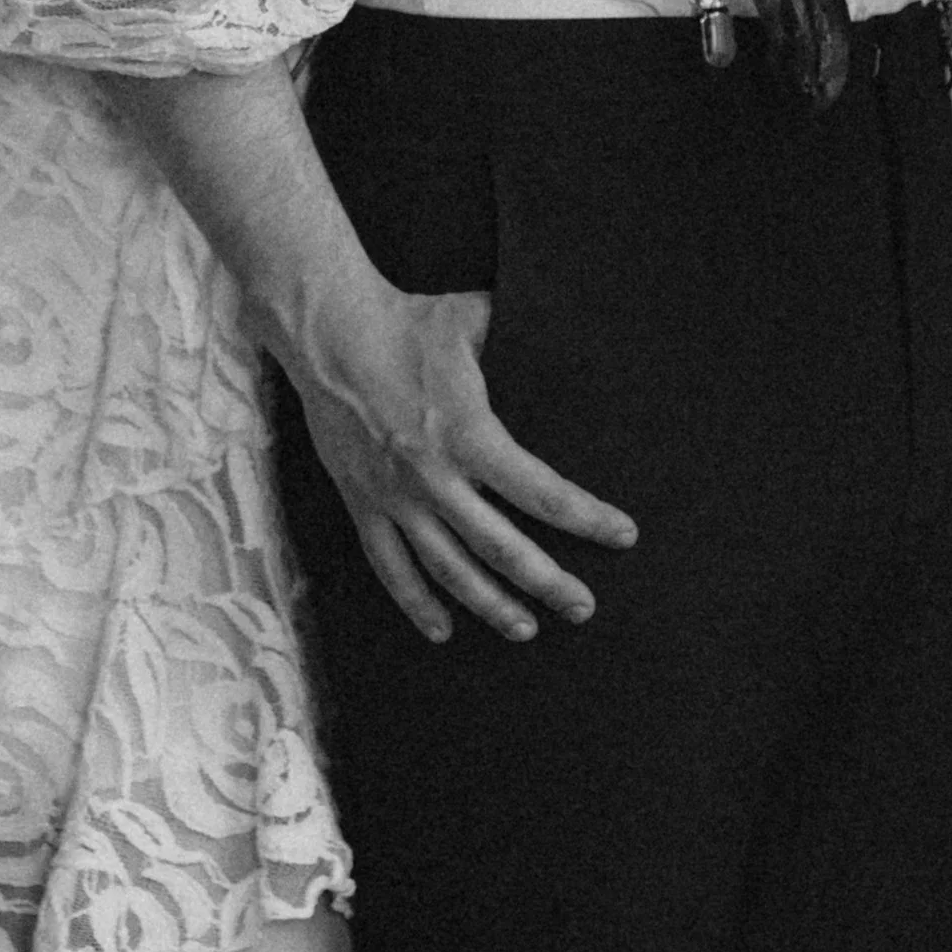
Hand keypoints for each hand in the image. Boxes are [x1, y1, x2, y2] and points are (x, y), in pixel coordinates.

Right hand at [280, 267, 637, 644]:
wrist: (328, 332)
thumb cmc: (407, 321)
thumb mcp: (472, 321)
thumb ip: (518, 336)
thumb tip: (562, 323)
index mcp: (469, 432)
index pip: (541, 491)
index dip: (586, 517)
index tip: (622, 536)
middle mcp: (434, 475)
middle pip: (501, 546)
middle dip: (548, 582)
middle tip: (583, 607)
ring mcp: (395, 495)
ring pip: (449, 568)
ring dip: (490, 604)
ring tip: (526, 629)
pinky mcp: (361, 501)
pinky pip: (389, 565)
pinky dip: (415, 602)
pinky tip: (442, 629)